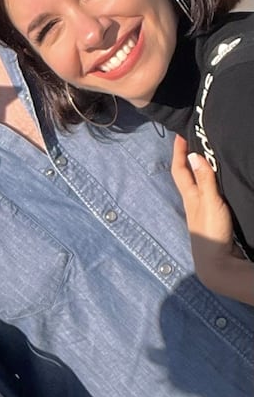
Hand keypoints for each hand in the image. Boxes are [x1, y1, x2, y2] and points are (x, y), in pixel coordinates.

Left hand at [171, 136, 253, 304]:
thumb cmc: (212, 233)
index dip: (178, 151)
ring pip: (196, 184)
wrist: (217, 263)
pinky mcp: (211, 219)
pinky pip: (207, 194)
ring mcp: (201, 211)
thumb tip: (193, 154)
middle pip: (186, 175)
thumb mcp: (210, 202)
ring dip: (199, 169)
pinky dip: (209, 183)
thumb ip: (204, 180)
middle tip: (194, 139)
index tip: (181, 133)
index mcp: (190, 196)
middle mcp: (192, 202)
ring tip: (206, 155)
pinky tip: (217, 182)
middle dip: (187, 157)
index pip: (179, 169)